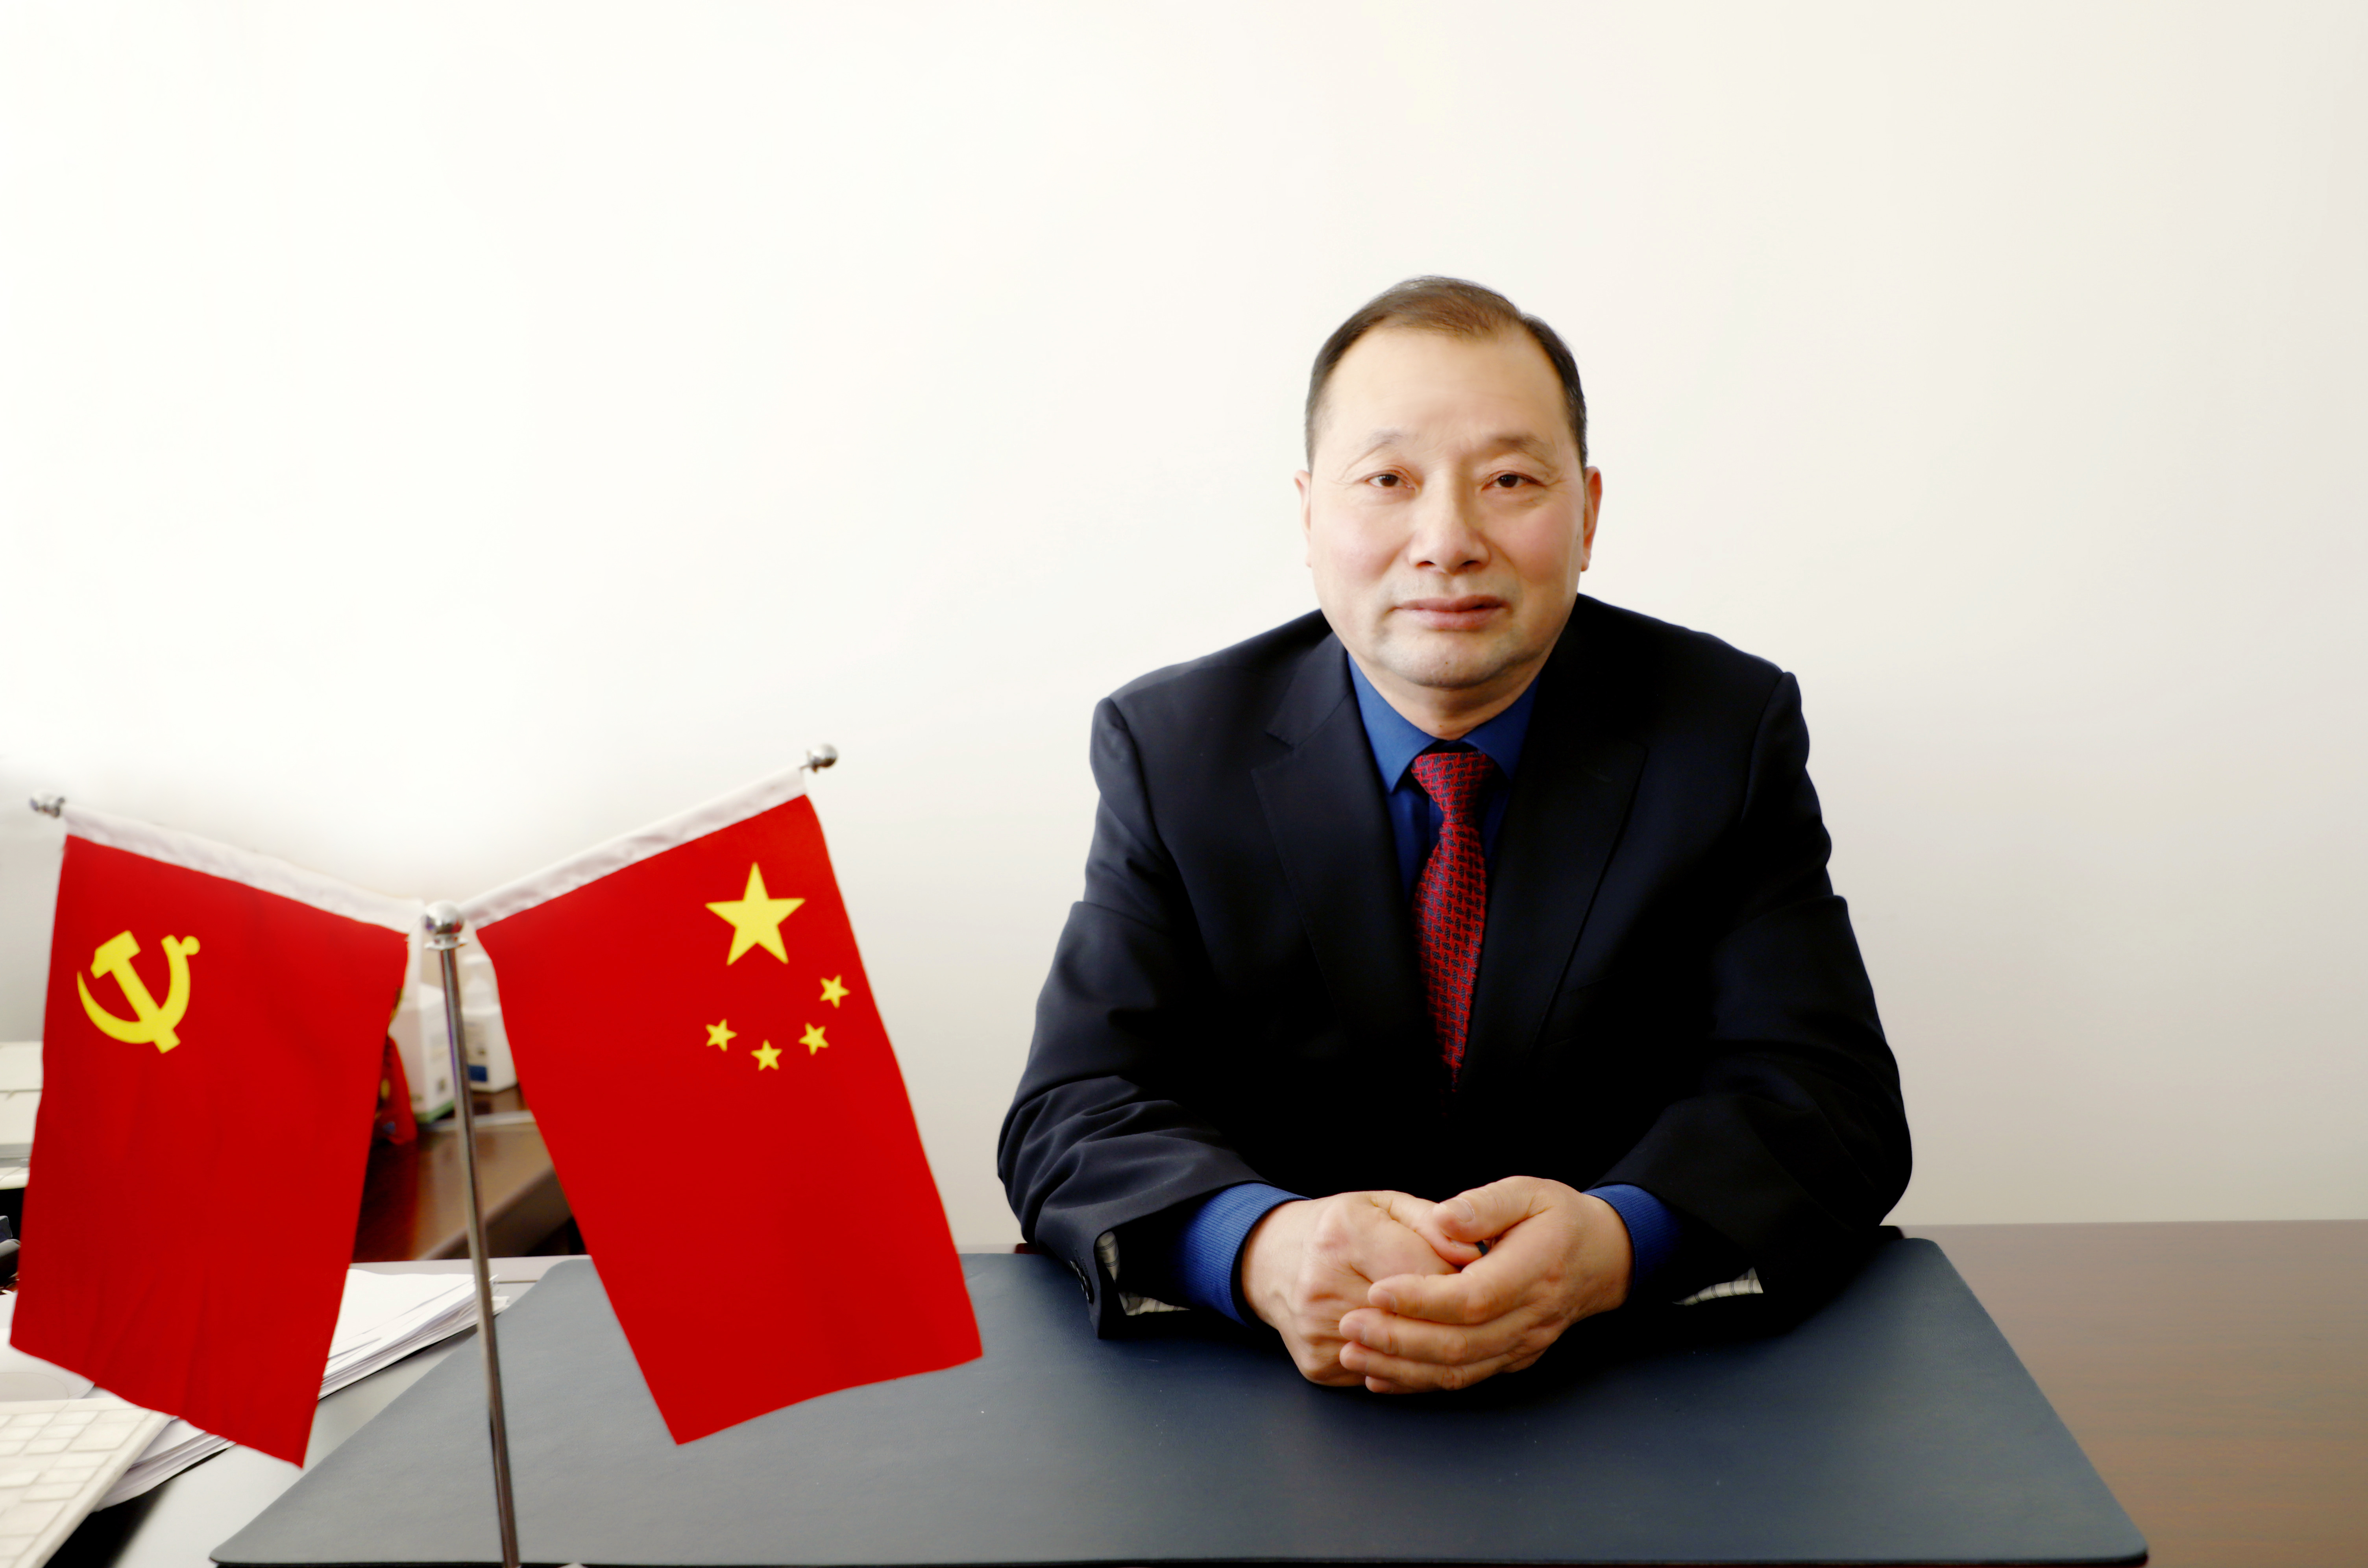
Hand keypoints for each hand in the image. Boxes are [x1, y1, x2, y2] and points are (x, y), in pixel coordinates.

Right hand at [1239, 1191, 1474, 1385]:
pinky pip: (1381, 1375)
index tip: (1473, 1280)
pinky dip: (1399, 1362)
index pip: (1425, 1273)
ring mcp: (1316, 1331)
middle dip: (1449, 1316)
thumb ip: (1434, 1225)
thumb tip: (1473, 1256)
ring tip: (1432, 1323)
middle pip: (1414, 1319)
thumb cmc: (1342, 1230)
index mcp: (1345, 1235)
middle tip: (1460, 1307)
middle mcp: (1322, 1285)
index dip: (1460, 1281)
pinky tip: (1399, 1341)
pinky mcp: (1317, 1364)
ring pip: (1401, 1355)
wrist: (1274, 1260)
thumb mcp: (1386, 1206)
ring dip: (1427, 1344)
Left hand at [1336, 1176, 1631, 1393]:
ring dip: (1402, 1367)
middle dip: (1400, 1339)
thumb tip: (1443, 1218)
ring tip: (1353, 1353)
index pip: (1473, 1296)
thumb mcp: (1528, 1192)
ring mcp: (1524, 1343)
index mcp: (1535, 1269)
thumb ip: (1485, 1204)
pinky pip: (1466, 1378)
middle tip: (1350, 1325)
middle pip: (1462, 1342)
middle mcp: (1531, 1316)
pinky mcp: (1513, 1358)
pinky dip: (1421, 1381)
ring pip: (1461, 1369)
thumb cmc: (1556, 1218)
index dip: (1423, 1299)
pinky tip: (1381, 1376)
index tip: (1376, 1290)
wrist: (1600, 1258)